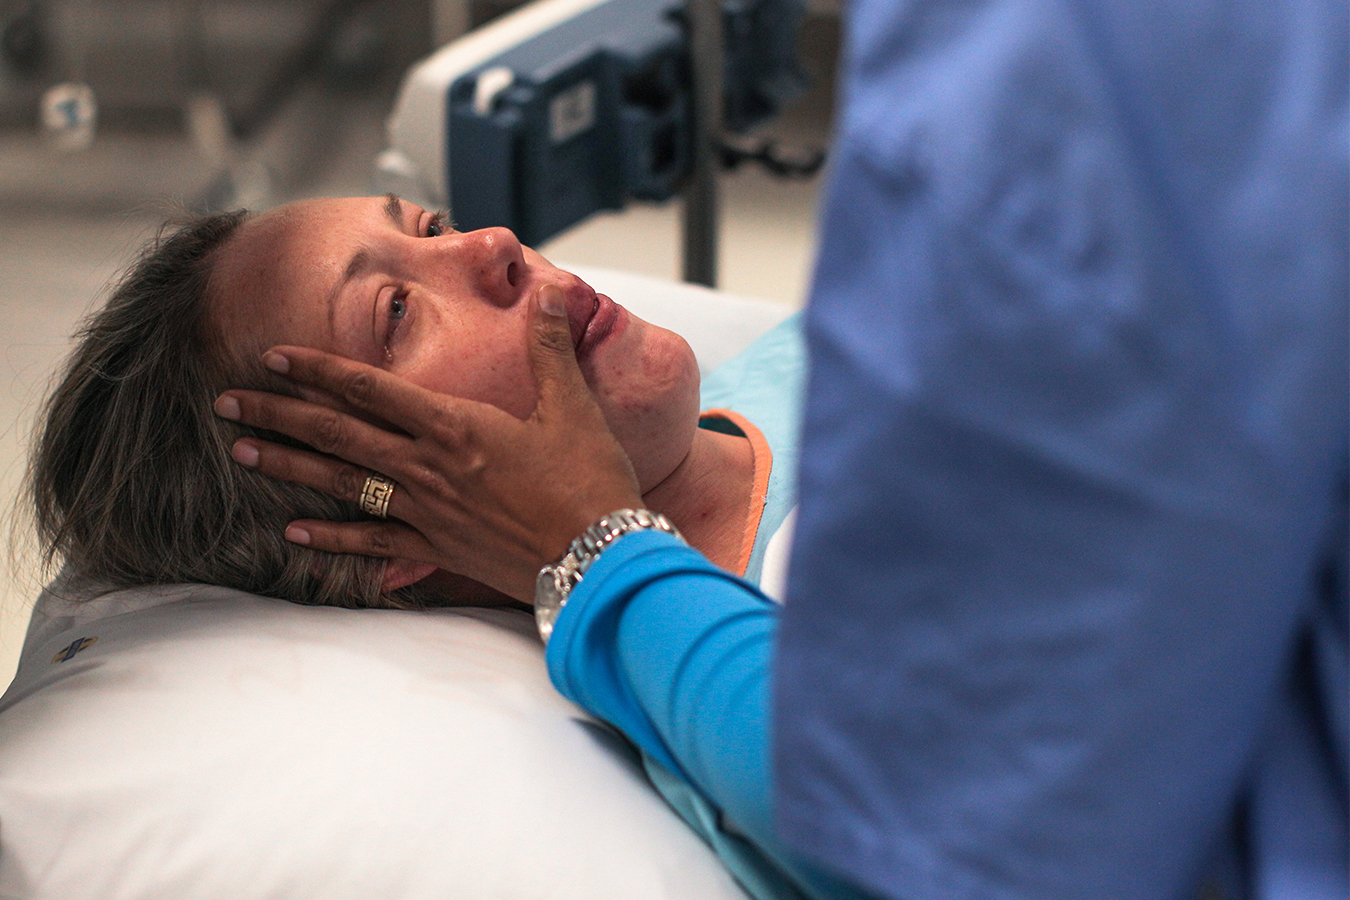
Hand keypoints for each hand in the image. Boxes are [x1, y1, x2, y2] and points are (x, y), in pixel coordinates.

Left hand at [214, 284, 643, 602]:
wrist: (602, 558)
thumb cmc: (591, 481)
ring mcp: (427, 512)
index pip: (370, 387)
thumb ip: (550, 346)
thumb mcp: (573, 406)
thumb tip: (546, 290)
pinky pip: (370, 544)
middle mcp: (429, 467)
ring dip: (288, 465)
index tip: (272, 356)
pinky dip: (329, 538)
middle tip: (225, 402)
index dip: (316, 369)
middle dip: (278, 413)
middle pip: (338, 432)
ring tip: (242, 451)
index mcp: (456, 424)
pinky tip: (292, 531)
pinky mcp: (438, 550)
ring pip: (341, 484)